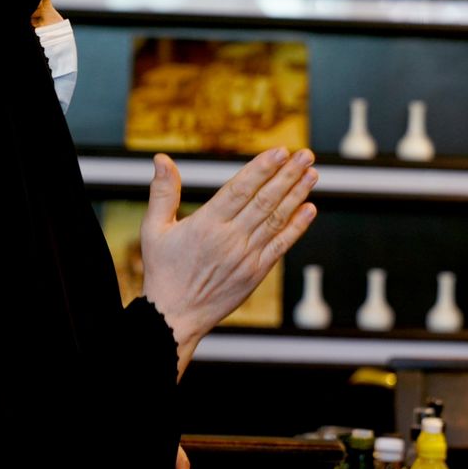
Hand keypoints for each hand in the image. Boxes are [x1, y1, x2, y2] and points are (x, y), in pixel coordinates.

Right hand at [141, 148, 316, 373]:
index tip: (280, 151)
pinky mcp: (257, 272)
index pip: (240, 189)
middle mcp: (230, 239)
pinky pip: (281, 245)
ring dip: (297, 195)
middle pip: (264, 200)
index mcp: (206, 224)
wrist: (175, 317)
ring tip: (312, 174)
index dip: (262, 169)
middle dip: (288, 175)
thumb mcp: (154, 229)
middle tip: (305, 155)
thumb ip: (162, 192)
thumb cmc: (163, 272)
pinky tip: (310, 209)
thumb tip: (161, 158)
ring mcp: (246, 256)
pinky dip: (297, 227)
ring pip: (276, 219)